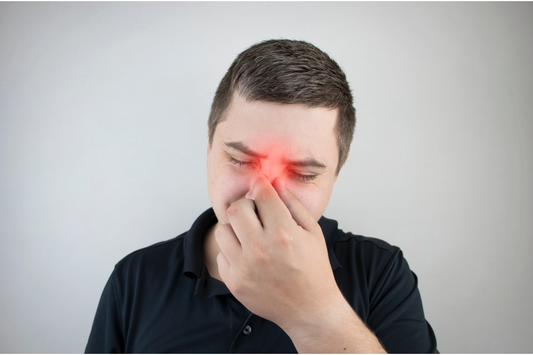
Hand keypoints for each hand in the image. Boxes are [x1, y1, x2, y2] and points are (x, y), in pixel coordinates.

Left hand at [215, 176, 341, 331]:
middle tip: (256, 212)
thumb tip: (276, 181)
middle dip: (246, 205)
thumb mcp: (313, 232)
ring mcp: (244, 268)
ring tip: (251, 234)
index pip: (262, 195)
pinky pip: (221, 253)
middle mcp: (261, 250)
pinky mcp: (234, 282)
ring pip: (223, 229)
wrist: (309, 310)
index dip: (261, 185)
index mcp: (283, 234)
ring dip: (236, 227)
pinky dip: (232, 250)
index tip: (261, 185)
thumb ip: (293, 204)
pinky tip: (249, 255)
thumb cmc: (314, 269)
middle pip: (236, 209)